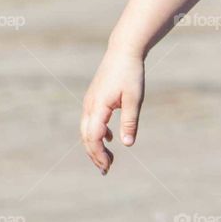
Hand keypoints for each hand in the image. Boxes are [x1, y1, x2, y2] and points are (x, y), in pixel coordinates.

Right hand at [80, 45, 145, 174]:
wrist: (123, 51)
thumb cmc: (131, 73)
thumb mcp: (134, 99)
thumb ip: (130, 122)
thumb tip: (127, 145)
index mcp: (98, 106)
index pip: (93, 137)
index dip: (98, 154)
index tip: (108, 166)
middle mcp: (89, 106)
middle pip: (86, 137)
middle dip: (94, 155)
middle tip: (106, 170)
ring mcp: (90, 102)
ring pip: (86, 130)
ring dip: (95, 146)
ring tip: (107, 160)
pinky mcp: (94, 99)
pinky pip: (91, 122)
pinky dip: (97, 134)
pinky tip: (109, 140)